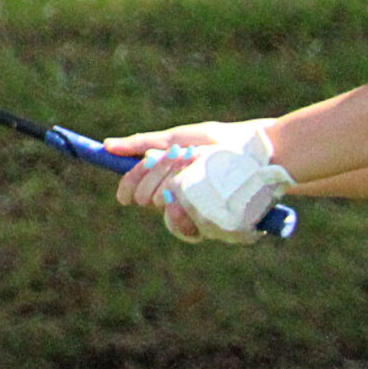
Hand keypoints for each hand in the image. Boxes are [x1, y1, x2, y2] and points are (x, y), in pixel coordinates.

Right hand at [102, 120, 281, 240]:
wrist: (259, 152)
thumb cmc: (220, 143)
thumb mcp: (179, 138)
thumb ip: (143, 144)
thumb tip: (108, 145)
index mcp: (167, 180)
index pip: (138, 189)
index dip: (129, 189)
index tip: (123, 195)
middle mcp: (179, 200)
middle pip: (149, 200)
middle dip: (155, 178)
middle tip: (176, 159)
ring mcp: (195, 215)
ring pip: (167, 215)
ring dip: (173, 189)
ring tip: (191, 167)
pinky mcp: (214, 228)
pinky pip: (190, 230)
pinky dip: (188, 214)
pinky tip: (194, 200)